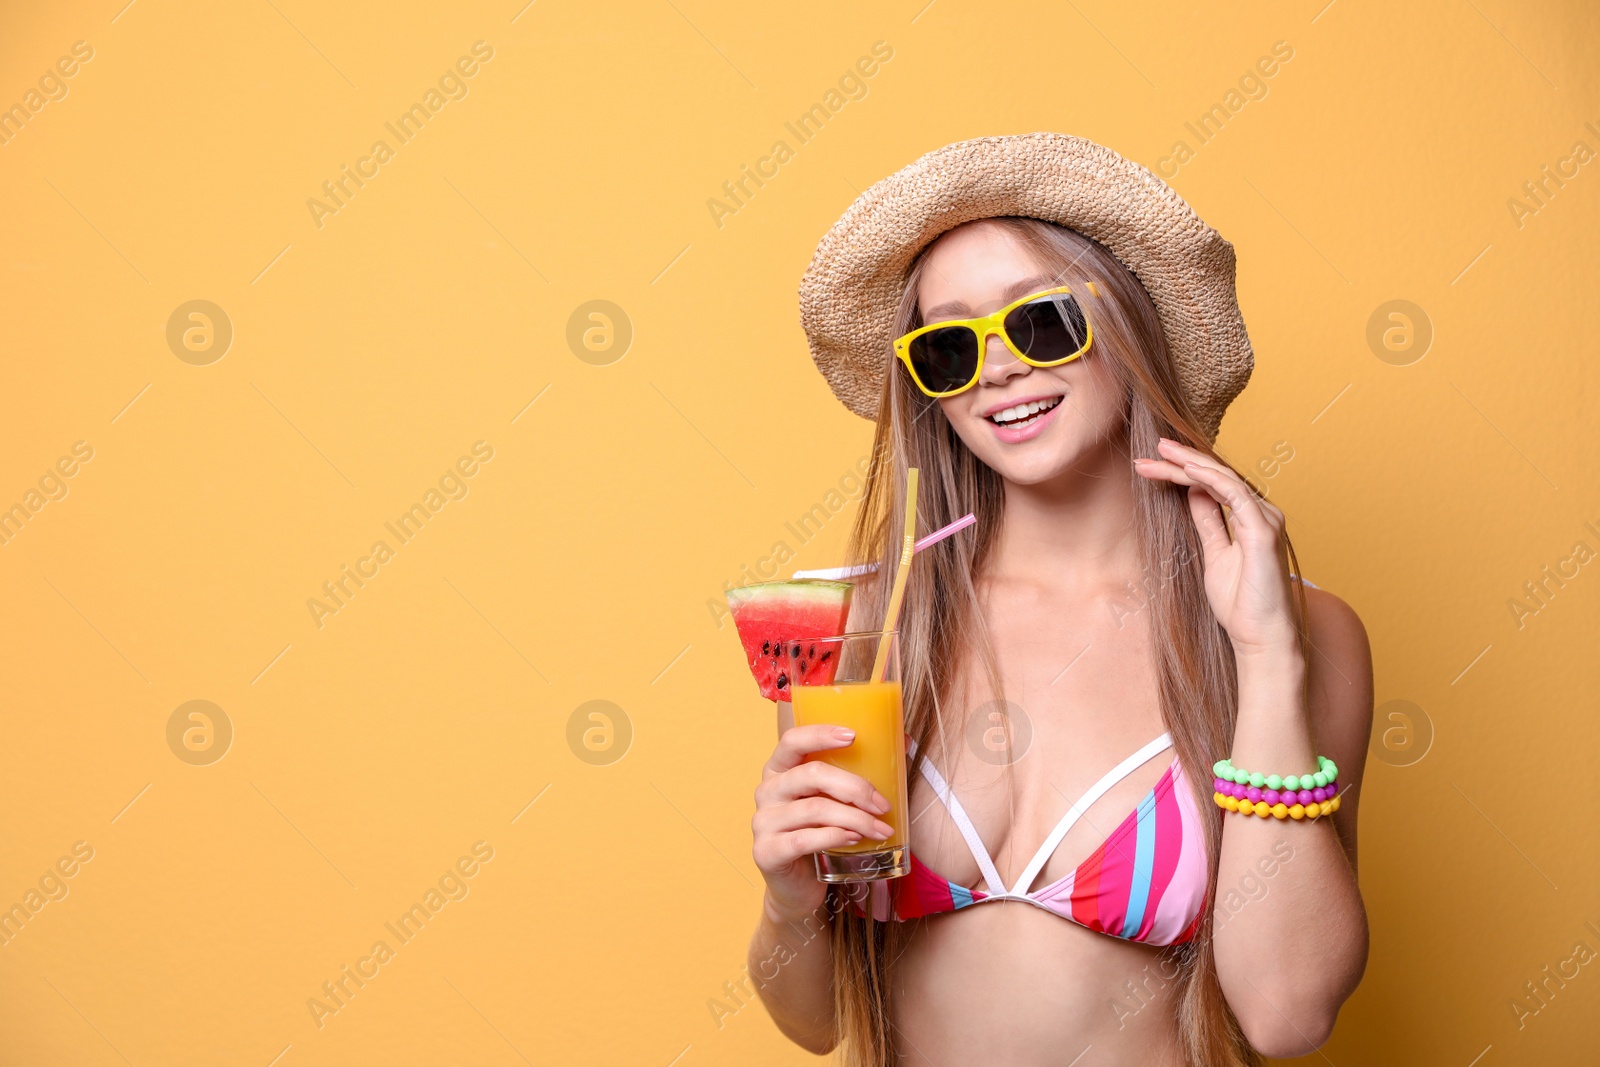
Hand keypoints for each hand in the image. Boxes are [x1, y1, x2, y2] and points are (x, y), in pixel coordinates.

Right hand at [752, 724, 895, 922]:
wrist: (797, 888)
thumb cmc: (818, 836)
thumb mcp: (832, 802)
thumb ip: (853, 777)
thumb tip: (905, 743)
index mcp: (779, 770)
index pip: (792, 741)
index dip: (820, 734)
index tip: (853, 736)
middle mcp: (767, 791)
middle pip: (811, 775)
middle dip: (854, 787)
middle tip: (882, 805)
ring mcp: (762, 822)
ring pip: (815, 809)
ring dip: (855, 818)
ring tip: (880, 829)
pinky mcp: (766, 851)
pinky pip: (804, 839)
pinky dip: (834, 837)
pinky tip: (854, 840)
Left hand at [1132, 437, 1297, 658]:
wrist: (1259, 637)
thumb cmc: (1241, 603)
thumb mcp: (1214, 555)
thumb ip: (1208, 522)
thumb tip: (1194, 494)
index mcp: (1249, 518)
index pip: (1214, 485)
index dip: (1184, 471)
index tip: (1152, 464)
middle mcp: (1261, 513)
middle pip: (1217, 476)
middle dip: (1183, 460)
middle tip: (1152, 448)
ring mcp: (1265, 519)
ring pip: (1223, 479)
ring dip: (1190, 464)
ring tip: (1161, 453)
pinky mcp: (1263, 531)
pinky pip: (1234, 494)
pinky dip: (1210, 479)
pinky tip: (1188, 471)